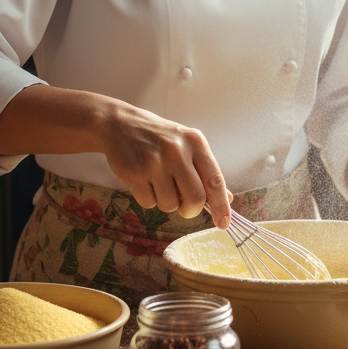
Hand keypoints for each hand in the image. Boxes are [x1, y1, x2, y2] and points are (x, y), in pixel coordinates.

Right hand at [100, 101, 232, 226]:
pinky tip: (144, 181)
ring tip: (159, 183)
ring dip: (166, 202)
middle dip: (190, 210)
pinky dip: (148, 199)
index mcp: (196, 143)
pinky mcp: (135, 173)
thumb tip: (226, 199)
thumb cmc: (160, 138)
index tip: (223, 223)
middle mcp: (177, 151)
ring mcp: (155, 162)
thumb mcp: (187, 146)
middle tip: (184, 206)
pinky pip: (149, 203)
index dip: (221, 205)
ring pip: (170, 205)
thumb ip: (206, 172)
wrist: (121, 125)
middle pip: (195, 198)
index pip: (215, 180)